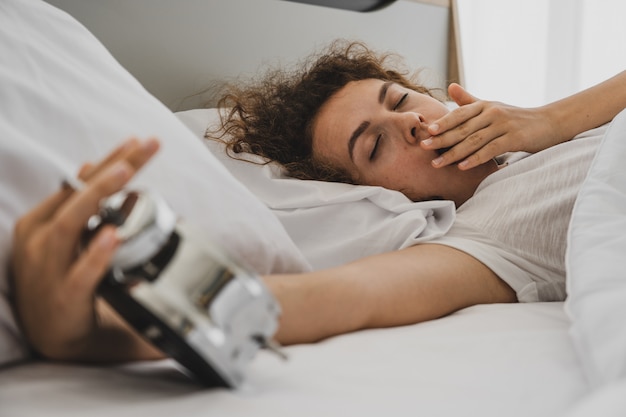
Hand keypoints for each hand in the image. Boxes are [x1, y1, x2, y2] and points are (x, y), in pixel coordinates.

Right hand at [11, 138, 159, 360]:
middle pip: (77, 195)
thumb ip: (77, 204)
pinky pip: (80, 274)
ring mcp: (47, 268)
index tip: (140, 141)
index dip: (110, 160)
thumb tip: (91, 167)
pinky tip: (113, 236)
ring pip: (70, 224)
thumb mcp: (63, 237)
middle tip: (145, 144)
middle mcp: (40, 239)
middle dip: (113, 167)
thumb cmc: (59, 278)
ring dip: (97, 195)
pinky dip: (96, 254)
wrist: (52, 333)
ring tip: (124, 172)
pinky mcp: (63, 297)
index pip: (79, 183)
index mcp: (41, 221)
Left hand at [422, 84, 561, 169]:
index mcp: (484, 105)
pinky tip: (462, 167)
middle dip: (441, 139)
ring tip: (437, 163)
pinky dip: (475, 158)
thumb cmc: (515, 117)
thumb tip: (450, 86)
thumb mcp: (491, 107)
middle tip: (423, 147)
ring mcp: (503, 125)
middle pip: (462, 128)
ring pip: (473, 140)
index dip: (442, 123)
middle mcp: (492, 112)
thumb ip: (469, 101)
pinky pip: (491, 149)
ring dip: (453, 153)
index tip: (425, 131)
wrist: (549, 123)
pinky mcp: (514, 138)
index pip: (459, 114)